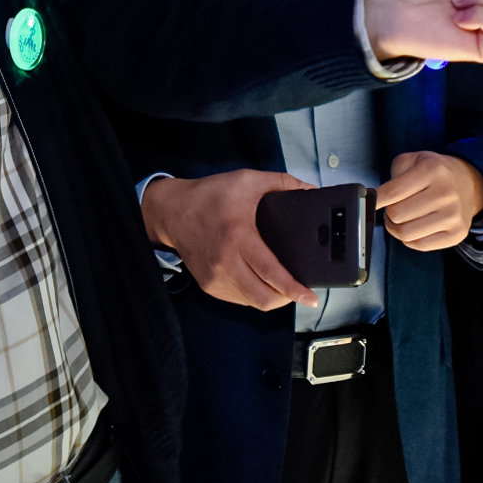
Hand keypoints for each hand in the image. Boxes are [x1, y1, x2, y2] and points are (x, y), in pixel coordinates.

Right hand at [142, 171, 319, 310]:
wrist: (171, 211)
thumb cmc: (208, 196)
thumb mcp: (246, 180)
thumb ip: (281, 182)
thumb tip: (310, 189)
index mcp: (238, 236)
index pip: (270, 271)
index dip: (293, 288)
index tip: (310, 297)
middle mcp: (226, 261)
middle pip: (263, 297)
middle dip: (287, 299)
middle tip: (300, 293)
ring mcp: (215, 277)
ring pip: (252, 302)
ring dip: (272, 298)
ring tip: (282, 287)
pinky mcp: (209, 284)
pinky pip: (239, 299)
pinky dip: (254, 295)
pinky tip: (260, 282)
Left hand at [377, 151, 482, 251]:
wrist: (469, 184)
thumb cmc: (436, 173)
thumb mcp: (415, 159)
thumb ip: (394, 173)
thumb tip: (378, 196)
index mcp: (432, 170)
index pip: (393, 192)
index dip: (376, 199)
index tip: (371, 200)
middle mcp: (445, 193)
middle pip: (397, 215)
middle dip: (388, 212)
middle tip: (392, 207)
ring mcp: (453, 216)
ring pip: (406, 234)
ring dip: (396, 228)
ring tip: (401, 218)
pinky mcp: (456, 234)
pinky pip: (420, 245)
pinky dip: (410, 239)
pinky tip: (413, 227)